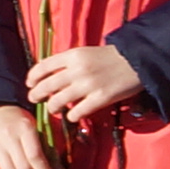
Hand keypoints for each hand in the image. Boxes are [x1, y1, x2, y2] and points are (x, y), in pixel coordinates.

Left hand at [21, 42, 142, 121]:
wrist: (139, 61)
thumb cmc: (113, 56)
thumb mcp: (87, 52)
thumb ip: (69, 61)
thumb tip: (50, 73)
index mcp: (73, 55)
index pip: (43, 66)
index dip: (33, 77)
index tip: (30, 84)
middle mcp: (77, 70)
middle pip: (46, 85)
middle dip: (37, 95)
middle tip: (35, 99)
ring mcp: (88, 85)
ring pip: (58, 100)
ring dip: (53, 107)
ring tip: (54, 109)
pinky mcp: (100, 98)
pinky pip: (77, 112)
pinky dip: (71, 116)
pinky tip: (73, 116)